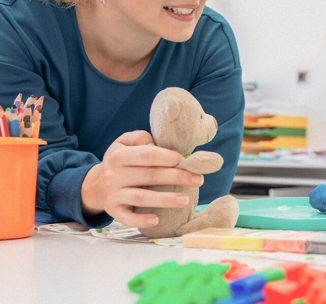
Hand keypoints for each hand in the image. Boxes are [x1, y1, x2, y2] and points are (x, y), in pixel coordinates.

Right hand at [81, 130, 203, 227]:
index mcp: (118, 156)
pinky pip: (127, 217)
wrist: (95, 185)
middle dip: (176, 177)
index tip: (185, 160)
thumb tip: (159, 145)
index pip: (147, 155)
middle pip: (149, 176)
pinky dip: (141, 219)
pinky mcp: (113, 211)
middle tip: (198, 180)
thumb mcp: (123, 143)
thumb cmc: (119, 161)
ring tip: (186, 200)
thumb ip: (141, 139)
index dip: (168, 157)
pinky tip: (157, 219)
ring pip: (141, 197)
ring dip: (165, 199)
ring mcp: (113, 195)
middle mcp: (114, 175)